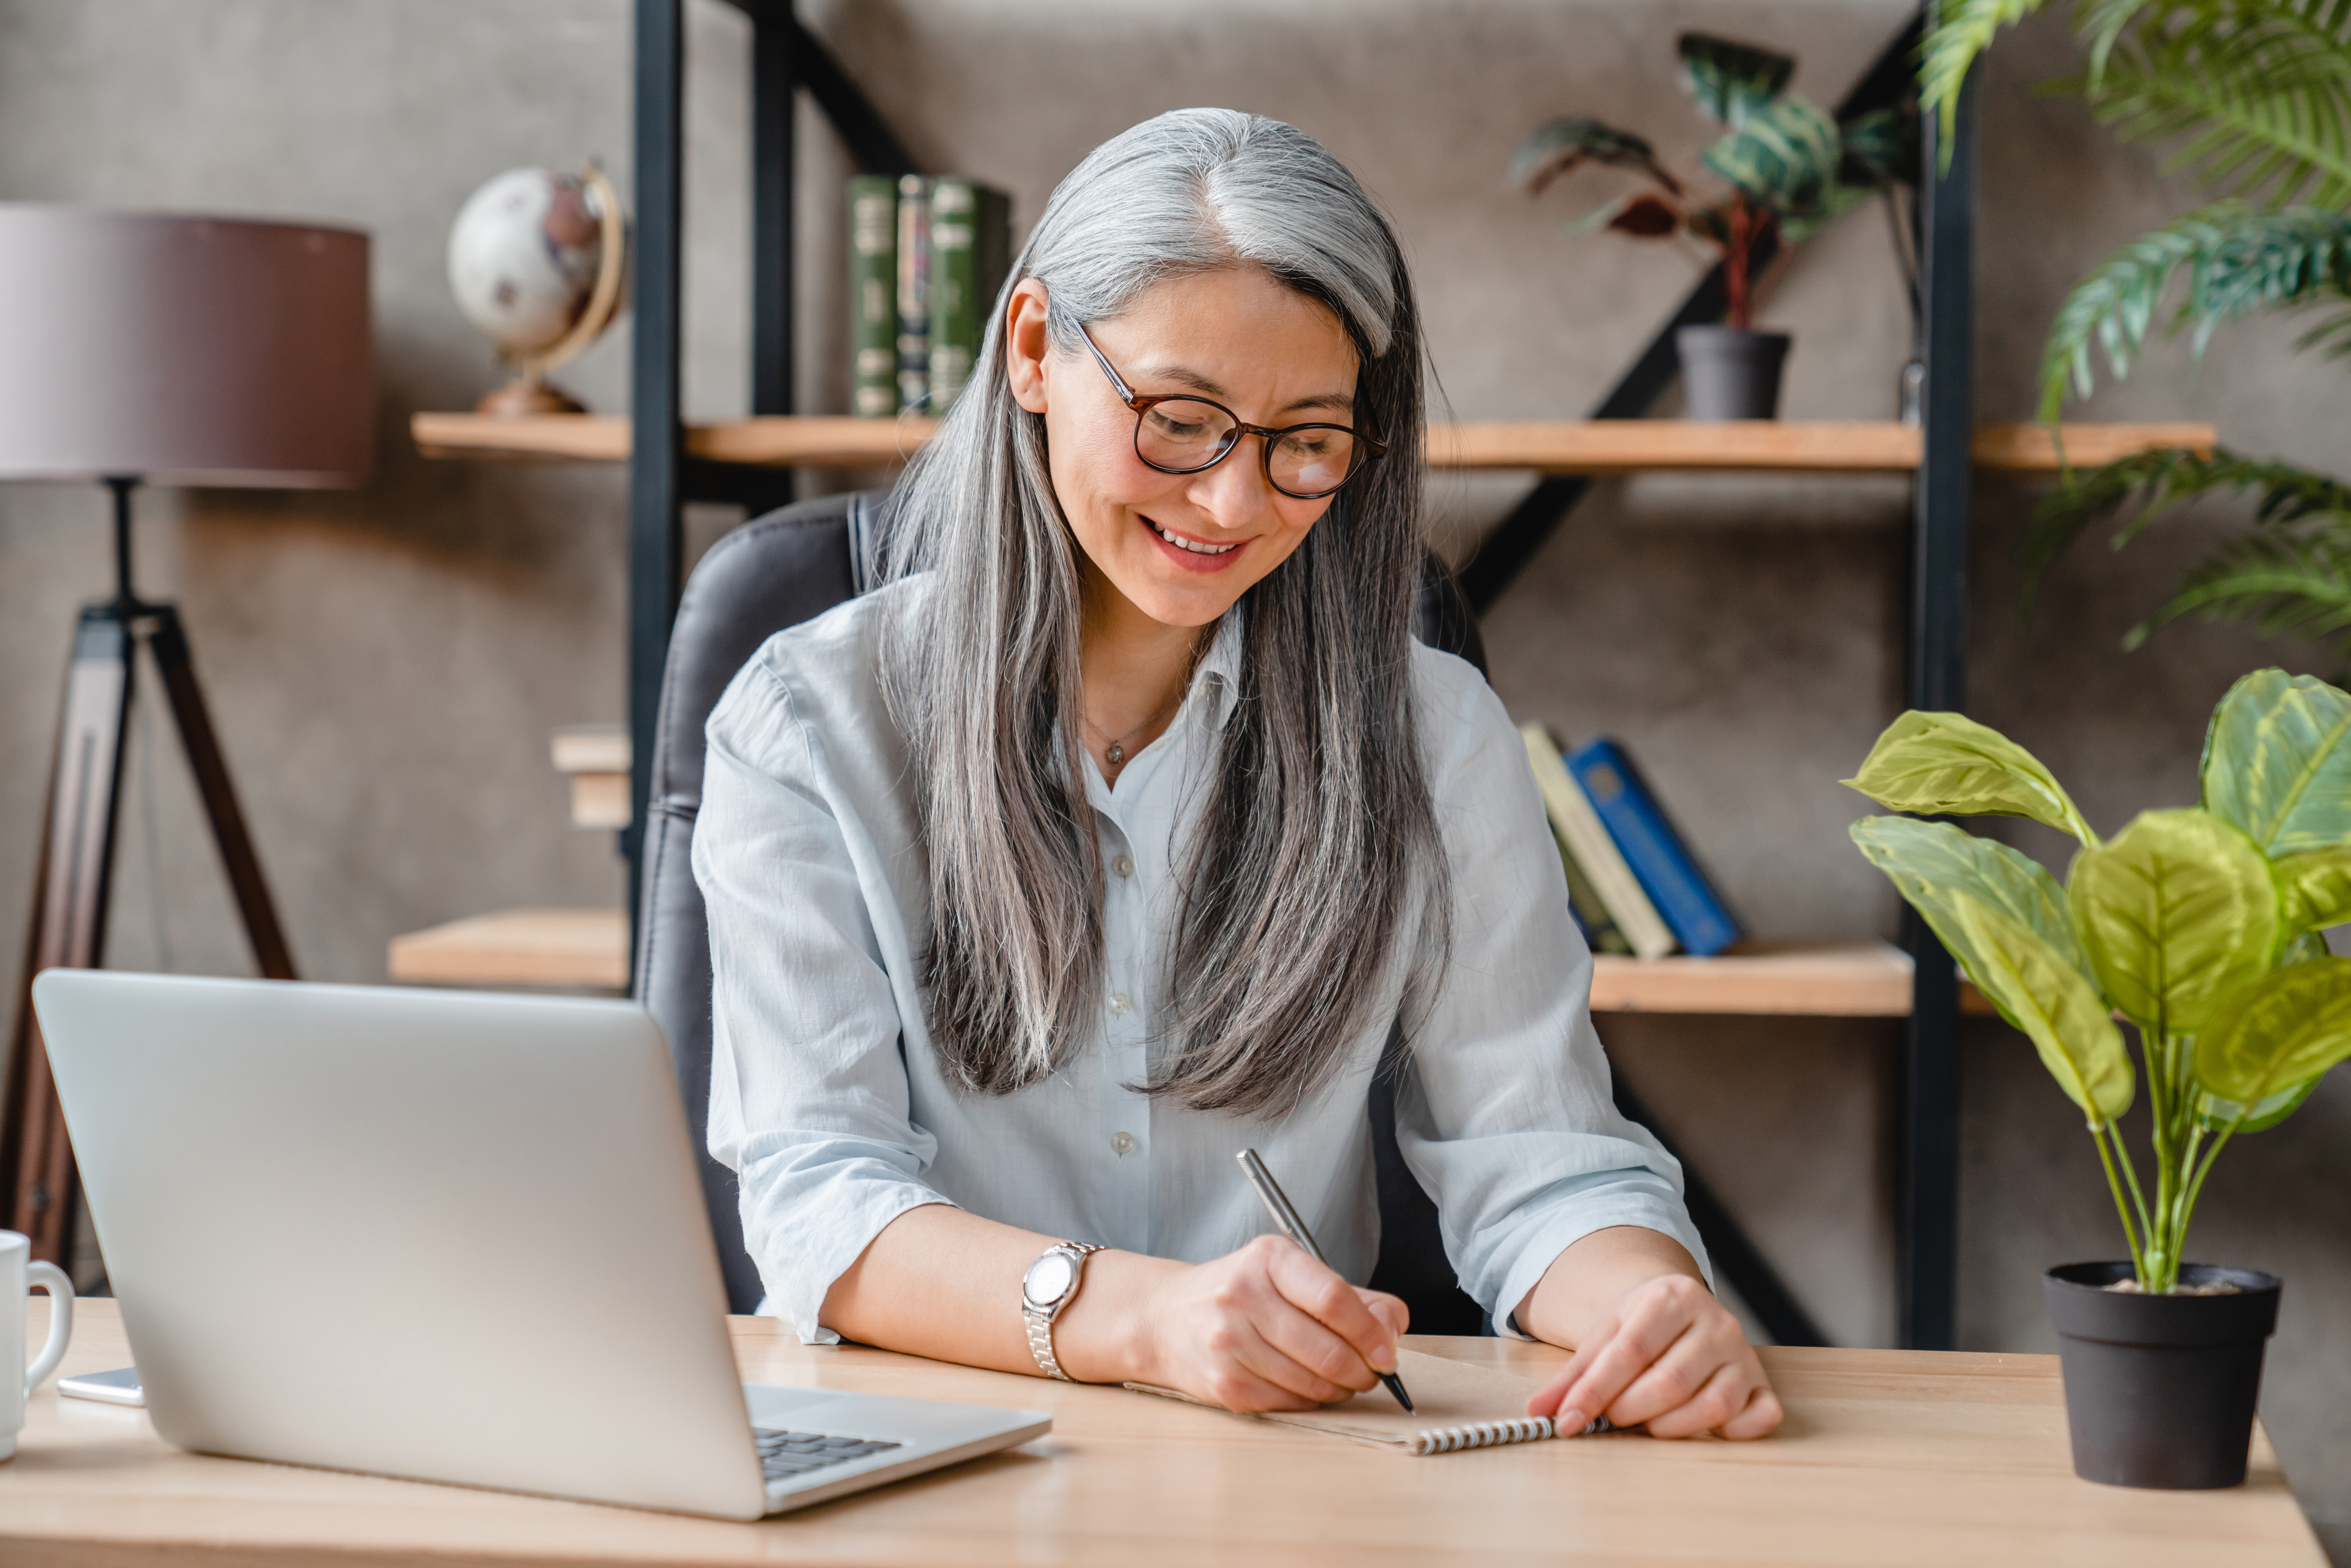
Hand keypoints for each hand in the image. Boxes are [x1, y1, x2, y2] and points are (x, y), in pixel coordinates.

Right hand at [1134, 1235, 1407, 1411]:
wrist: (1165, 1318)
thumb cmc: (1240, 1294)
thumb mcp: (1291, 1274)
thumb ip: (1351, 1296)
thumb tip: (1393, 1328)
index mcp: (1268, 1259)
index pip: (1334, 1298)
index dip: (1370, 1332)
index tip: (1387, 1353)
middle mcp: (1243, 1296)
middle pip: (1329, 1350)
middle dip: (1363, 1371)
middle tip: (1370, 1373)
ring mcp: (1229, 1343)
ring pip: (1313, 1384)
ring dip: (1339, 1390)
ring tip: (1338, 1379)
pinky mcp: (1225, 1384)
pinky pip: (1289, 1404)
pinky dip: (1309, 1401)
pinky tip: (1304, 1386)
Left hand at [1524, 1273, 1779, 1439]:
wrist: (1679, 1307)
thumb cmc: (1638, 1327)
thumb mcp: (1602, 1337)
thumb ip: (1572, 1376)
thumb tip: (1537, 1413)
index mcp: (1672, 1296)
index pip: (1631, 1351)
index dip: (1596, 1391)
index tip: (1568, 1421)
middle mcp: (1716, 1321)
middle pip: (1670, 1381)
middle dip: (1630, 1409)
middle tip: (1611, 1419)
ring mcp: (1743, 1353)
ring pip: (1712, 1405)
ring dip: (1670, 1427)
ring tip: (1646, 1422)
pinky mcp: (1763, 1383)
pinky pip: (1760, 1417)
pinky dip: (1733, 1432)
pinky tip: (1703, 1430)